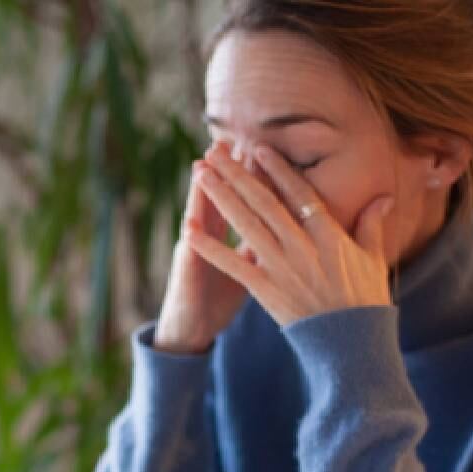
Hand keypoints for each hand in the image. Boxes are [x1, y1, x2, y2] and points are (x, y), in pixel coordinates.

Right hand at [154, 157, 254, 353]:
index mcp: (226, 236)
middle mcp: (207, 239)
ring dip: (200, 194)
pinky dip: (190, 243)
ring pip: (198, 219)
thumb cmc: (216, 299)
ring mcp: (194, 255)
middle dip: (227, 172)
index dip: (252, 177)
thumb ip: (261, 245)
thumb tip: (286, 225)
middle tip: (234, 140)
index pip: (243, 201)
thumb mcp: (246, 269)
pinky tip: (188, 225)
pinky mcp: (186, 277)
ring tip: (202, 166)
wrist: (189, 329)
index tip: (262, 150)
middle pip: (221, 199)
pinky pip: (189, 260)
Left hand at [189, 143, 393, 326]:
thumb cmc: (365, 301)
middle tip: (215, 151)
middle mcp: (303, 246)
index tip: (258, 148)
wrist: (352, 343)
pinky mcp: (266, 290)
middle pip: (265, 202)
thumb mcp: (373, 258)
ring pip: (246, 224)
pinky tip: (189, 231)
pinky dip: (210, 248)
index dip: (277, 169)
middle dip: (238, 174)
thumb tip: (384, 196)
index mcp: (328, 235)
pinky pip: (232, 265)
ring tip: (201, 174)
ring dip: (221, 197)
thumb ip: (372, 224)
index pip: (299, 193)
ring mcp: (282, 267)